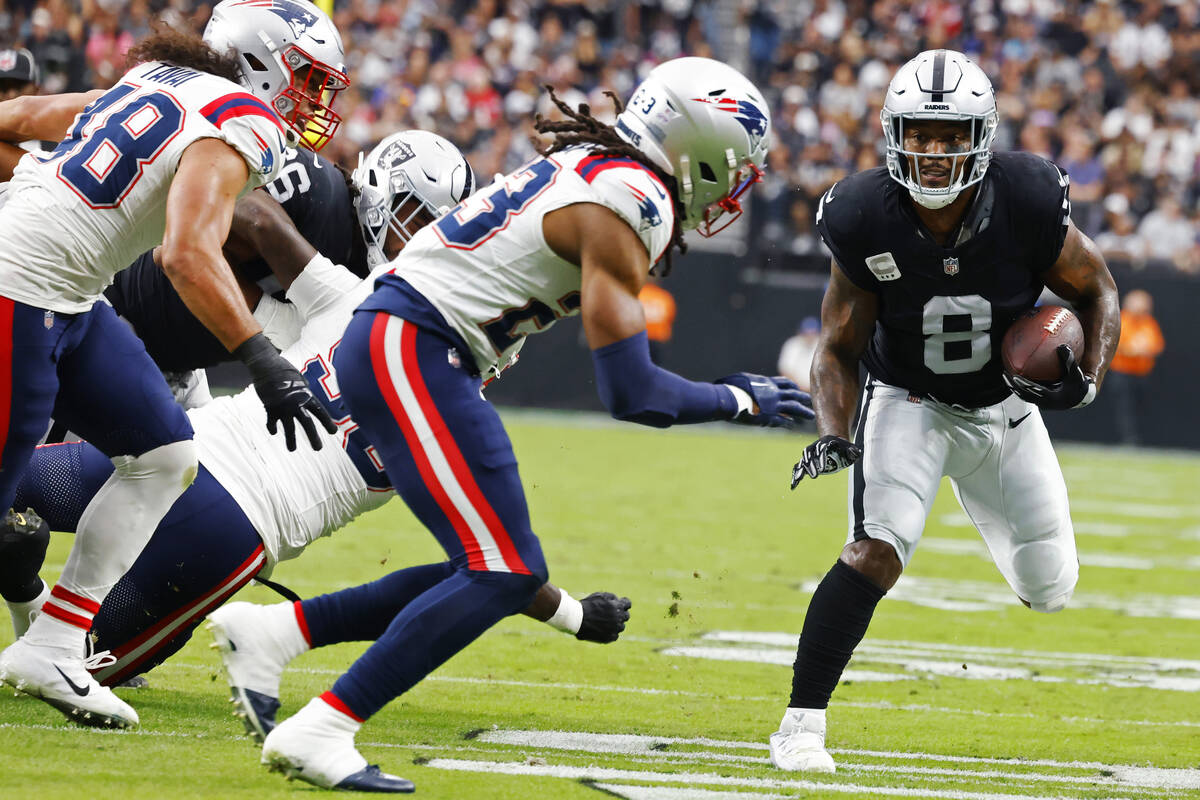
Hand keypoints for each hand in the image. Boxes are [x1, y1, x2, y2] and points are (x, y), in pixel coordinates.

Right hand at [235, 333, 336, 450]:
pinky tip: (274, 432)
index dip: (327, 422)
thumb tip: (308, 401)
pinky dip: (272, 428)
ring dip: (291, 440)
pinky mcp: (270, 408)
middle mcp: (296, 403)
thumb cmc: (285, 371)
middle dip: (313, 437)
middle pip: (308, 424)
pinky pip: (271, 422)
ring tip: (292, 450)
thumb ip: (305, 393)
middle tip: (318, 448)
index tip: (333, 432)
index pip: (320, 412)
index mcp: (306, 396)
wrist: (266, 365)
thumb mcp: (300, 380)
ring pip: (289, 428)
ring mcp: (283, 407)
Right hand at [576, 591, 631, 643]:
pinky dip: (611, 632)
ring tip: (605, 622)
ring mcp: (614, 629)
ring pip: (621, 626)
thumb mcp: (600, 596)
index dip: (624, 603)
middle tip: (610, 614)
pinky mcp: (610, 638)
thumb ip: (612, 597)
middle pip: (626, 616)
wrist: (577, 619)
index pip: (628, 604)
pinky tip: (603, 629)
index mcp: (617, 606)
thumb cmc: (587, 606)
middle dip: (620, 614)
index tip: (620, 604)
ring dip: (616, 624)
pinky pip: (615, 635)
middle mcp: (618, 618)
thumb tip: (619, 601)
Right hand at [715, 373, 813, 427]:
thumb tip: (745, 380)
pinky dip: (788, 423)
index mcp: (767, 382)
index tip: (797, 388)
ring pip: (794, 408)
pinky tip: (792, 425)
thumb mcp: (742, 378)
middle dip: (803, 398)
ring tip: (811, 416)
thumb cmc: (730, 387)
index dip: (792, 386)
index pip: (785, 383)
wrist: (729, 399)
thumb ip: (750, 380)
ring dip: (804, 412)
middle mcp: (774, 393)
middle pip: (794, 394)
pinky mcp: (769, 417)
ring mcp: (773, 405)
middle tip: (811, 401)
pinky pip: (783, 421)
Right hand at [791, 435, 861, 487]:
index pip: (821, 449)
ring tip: (797, 480)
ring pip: (802, 461)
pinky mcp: (807, 462)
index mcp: (825, 443)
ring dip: (800, 470)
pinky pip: (798, 467)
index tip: (822, 467)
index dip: (820, 457)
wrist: (833, 442)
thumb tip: (854, 453)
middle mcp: (815, 448)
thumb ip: (853, 451)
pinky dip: (795, 475)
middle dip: (811, 465)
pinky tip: (793, 485)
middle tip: (815, 476)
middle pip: (809, 455)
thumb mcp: (851, 448)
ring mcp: (810, 455)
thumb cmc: (844, 447)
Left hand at [1003, 345, 1095, 410]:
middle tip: (1005, 374)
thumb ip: (1069, 361)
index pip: (1034, 391)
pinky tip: (1014, 375)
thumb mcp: (1075, 373)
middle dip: (1013, 385)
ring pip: (1023, 396)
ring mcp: (1040, 404)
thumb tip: (1062, 346)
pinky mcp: (1039, 402)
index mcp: (1052, 398)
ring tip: (1005, 375)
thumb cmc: (1078, 384)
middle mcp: (1044, 403)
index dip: (1023, 384)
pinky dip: (1019, 386)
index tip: (1014, 375)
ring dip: (1013, 386)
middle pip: (1024, 395)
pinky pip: (1026, 394)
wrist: (1080, 398)